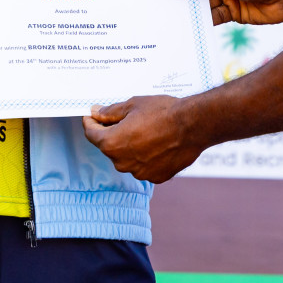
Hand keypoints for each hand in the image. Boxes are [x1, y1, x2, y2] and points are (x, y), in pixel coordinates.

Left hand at [82, 95, 199, 182]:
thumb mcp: (132, 105)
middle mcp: (122, 162)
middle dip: (111, 133)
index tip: (91, 116)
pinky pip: (143, 165)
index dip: (90, 123)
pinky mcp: (155, 177)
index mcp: (112, 143)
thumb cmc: (163, 113)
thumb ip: (110, 112)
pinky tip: (156, 142)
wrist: (192, 126)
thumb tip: (96, 113)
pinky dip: (144, 156)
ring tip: (144, 129)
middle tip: (122, 118)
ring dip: (129, 146)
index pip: (91, 134)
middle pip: (109, 146)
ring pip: (126, 157)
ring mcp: (139, 172)